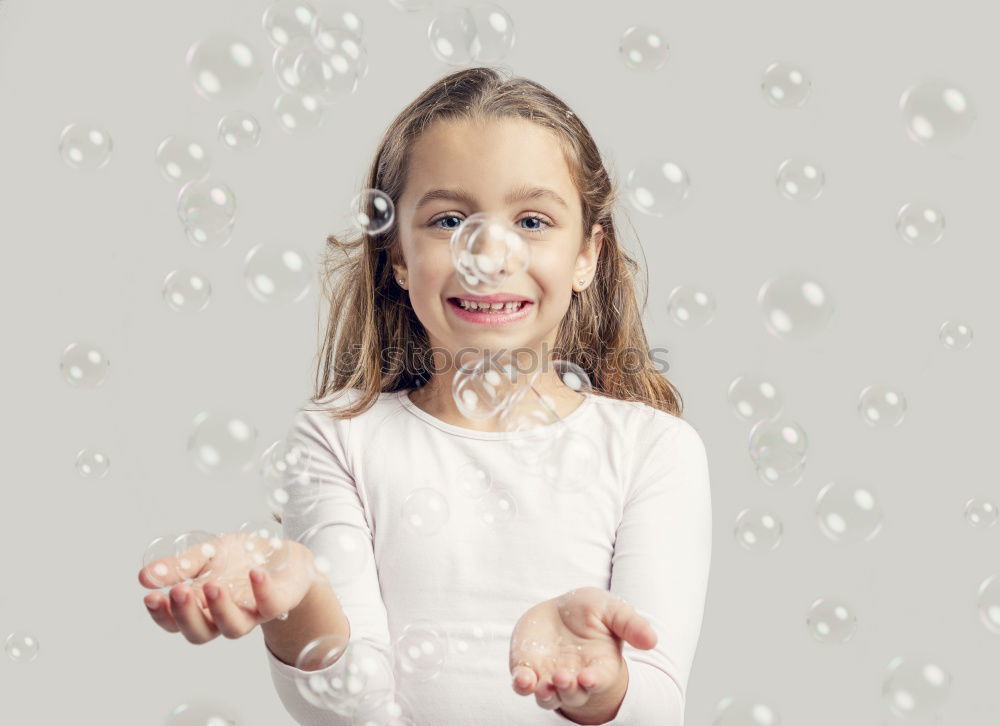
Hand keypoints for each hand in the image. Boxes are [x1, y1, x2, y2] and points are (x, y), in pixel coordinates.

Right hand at [138, 532, 319, 643]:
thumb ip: (179, 566)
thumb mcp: (206, 555)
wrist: (282, 553)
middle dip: (187, 615)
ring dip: (220, 609)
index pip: (176, 623)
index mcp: (202, 608)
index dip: (162, 615)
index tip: (151, 597)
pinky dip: (262, 591)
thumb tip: (144, 576)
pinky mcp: (278, 604)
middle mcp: (224, 617)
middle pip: (200, 633)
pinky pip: (271, 605)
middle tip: (178, 591)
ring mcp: (252, 614)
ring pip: (234, 629)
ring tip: (212, 586)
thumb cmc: (240, 559)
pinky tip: (255, 573)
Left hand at [508, 586, 656, 717]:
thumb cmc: (590, 612)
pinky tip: (523, 679)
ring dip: (546, 694)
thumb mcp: (612, 609)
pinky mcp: (527, 669)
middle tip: (563, 677)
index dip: (594, 681)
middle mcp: (575, 677)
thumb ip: (630, 624)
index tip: (589, 678)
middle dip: (568, 688)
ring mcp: (549, 676)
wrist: (559, 610)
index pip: (598, 680)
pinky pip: (523, 684)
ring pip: (548, 696)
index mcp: (599, 666)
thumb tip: (652, 641)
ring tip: (544, 685)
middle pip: (573, 693)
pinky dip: (522, 685)